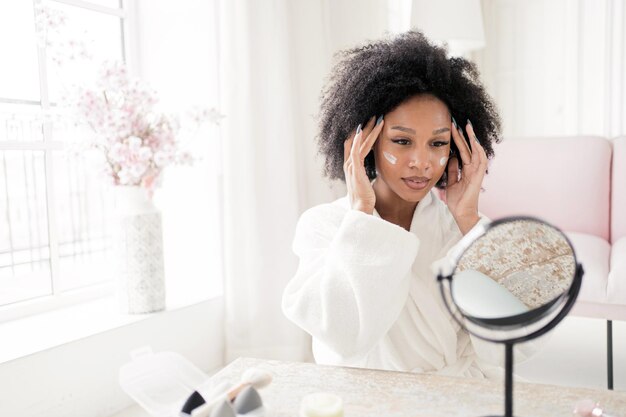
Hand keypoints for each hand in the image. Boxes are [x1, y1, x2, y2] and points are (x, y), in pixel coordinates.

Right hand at [343, 116, 384, 213]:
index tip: (372, 123)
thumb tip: (370, 171)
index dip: (363, 133)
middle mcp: (349, 164)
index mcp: (351, 166)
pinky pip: (355, 152)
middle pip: (356, 140)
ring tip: (376, 118)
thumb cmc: (364, 198)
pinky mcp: (354, 170)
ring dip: (367, 130)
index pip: (356, 144)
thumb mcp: (365, 182)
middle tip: (375, 115)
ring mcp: (351, 166)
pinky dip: (358, 140)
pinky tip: (361, 131)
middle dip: (366, 127)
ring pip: (358, 143)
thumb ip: (365, 174)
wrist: (360, 208)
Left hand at [446, 119, 487, 233]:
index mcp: (466, 170)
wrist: (461, 213)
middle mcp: (473, 169)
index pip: (462, 151)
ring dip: (472, 139)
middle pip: (469, 148)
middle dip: (464, 135)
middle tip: (457, 122)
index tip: (452, 128)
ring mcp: (477, 172)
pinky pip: (481, 161)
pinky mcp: (478, 177)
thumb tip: (451, 158)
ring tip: (467, 127)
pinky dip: (478, 151)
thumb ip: (452, 171)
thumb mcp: (450, 182)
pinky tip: (474, 142)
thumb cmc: (457, 200)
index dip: (458, 140)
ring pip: (476, 151)